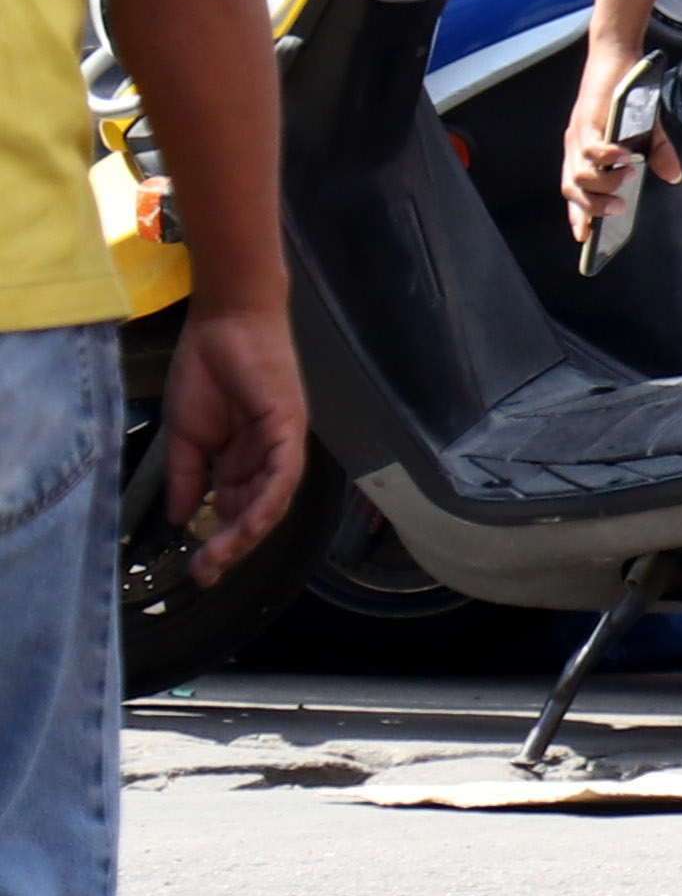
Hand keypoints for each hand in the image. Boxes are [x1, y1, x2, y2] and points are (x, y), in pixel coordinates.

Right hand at [158, 298, 307, 585]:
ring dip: (248, 531)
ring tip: (221, 556)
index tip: (196, 568)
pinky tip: (250, 522)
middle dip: (231, 545)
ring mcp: (281, 442)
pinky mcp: (289, 427)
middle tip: (205, 573)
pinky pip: (284, 472)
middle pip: (256, 512)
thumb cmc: (205, 370)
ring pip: (273, 500)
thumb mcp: (185, 435)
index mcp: (242, 459)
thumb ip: (185, 475)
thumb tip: (177, 516)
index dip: (218, 539)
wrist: (223, 322)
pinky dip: (268, 499)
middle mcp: (267, 456)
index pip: (235, 509)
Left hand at [559, 35, 674, 247]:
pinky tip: (625, 157)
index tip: (585, 237)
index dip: (578, 216)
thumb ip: (658, 153)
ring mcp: (579, 136)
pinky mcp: (588, 121)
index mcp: (584, 152)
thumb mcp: (647, 128)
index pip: (574, 192)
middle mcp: (576, 148)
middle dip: (595, 207)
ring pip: (580, 176)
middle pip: (573, 191)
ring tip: (627, 177)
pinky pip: (591, 150)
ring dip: (604, 183)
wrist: (618, 57)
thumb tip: (674, 176)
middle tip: (619, 208)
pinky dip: (608, 158)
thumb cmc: (627, 92)